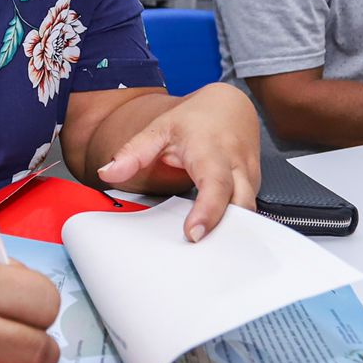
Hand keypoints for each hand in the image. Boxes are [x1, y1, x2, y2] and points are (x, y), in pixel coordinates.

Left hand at [95, 83, 260, 241]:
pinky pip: (249, 212)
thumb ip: (133, 153)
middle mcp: (236, 164)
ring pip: (249, 212)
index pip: (215, 183)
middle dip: (227, 232)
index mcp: (211, 150)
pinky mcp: (255, 187)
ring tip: (210, 255)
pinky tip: (218, 240)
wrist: (230, 106)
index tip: (193, 234)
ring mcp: (250, 177)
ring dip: (233, 233)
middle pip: (241, 204)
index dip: (208, 211)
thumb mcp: (159, 129)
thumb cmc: (196, 120)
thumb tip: (108, 172)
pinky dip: (236, 226)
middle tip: (202, 256)